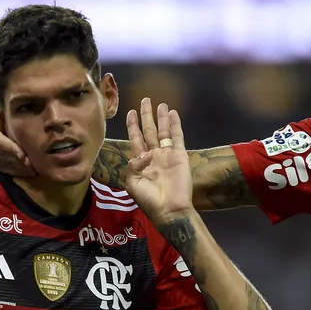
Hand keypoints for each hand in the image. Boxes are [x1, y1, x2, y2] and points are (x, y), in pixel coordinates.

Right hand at [0, 69, 35, 176]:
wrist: (24, 133)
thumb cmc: (14, 113)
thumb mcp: (5, 100)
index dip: (5, 143)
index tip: (21, 153)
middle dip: (12, 157)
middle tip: (29, 161)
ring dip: (13, 166)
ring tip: (31, 167)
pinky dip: (12, 171)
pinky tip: (26, 171)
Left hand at [123, 98, 194, 220]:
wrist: (169, 209)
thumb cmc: (149, 199)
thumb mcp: (132, 183)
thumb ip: (132, 165)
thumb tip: (142, 153)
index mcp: (140, 162)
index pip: (135, 139)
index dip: (133, 125)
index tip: (130, 112)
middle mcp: (154, 156)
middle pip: (149, 130)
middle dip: (147, 115)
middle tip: (145, 100)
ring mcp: (167, 155)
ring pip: (163, 131)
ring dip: (161, 118)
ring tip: (161, 104)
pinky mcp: (180, 156)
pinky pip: (177, 137)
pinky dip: (175, 125)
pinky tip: (173, 113)